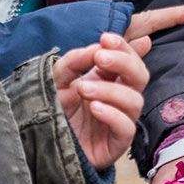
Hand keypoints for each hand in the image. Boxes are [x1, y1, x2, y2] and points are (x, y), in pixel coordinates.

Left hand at [53, 4, 183, 170]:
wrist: (43, 144)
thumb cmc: (54, 110)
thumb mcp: (58, 79)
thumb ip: (75, 61)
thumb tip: (98, 45)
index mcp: (109, 80)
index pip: (129, 59)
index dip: (123, 47)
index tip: (105, 39)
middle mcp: (119, 98)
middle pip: (141, 76)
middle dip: (124, 62)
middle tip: (100, 58)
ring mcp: (120, 121)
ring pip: (135, 101)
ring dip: (111, 90)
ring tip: (84, 89)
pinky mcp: (117, 144)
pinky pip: (127, 128)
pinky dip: (113, 115)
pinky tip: (94, 108)